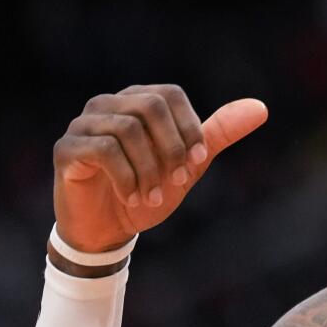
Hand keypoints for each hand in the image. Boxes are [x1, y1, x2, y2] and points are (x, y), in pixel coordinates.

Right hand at [52, 84, 266, 252]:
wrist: (108, 230)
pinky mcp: (66, 149)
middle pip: (150, 107)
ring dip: (149, 170)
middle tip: (176, 181)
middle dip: (171, 149)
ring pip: (127, 129)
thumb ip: (220, 134)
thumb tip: (260, 107)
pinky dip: (127, 179)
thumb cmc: (149, 190)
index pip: (171, 96)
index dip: (189, 129)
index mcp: (138, 100)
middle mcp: (108, 104)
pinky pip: (104, 150)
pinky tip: (131, 197)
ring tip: (153, 196)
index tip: (197, 162)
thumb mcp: (191, 164)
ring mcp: (83, 124)